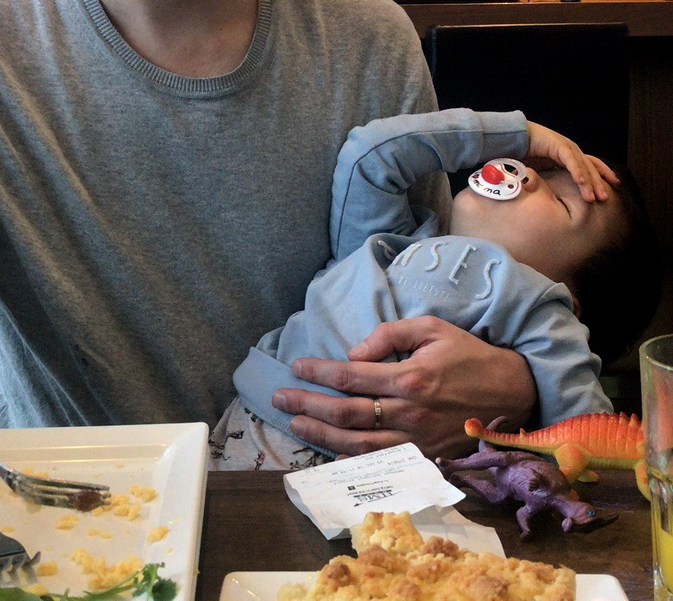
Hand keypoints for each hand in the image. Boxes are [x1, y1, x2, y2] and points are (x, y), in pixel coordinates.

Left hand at [272, 316, 535, 459]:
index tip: (297, 367)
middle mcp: (409, 412)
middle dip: (308, 405)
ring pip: (357, 444)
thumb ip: (390, 335)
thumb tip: (353, 352)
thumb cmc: (469, 354)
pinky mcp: (425, 458)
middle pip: (346, 413)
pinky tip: (330, 452)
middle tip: (279, 399)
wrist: (512, 393)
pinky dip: (351, 461)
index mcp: (409, 377)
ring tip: (295, 424)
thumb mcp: (432, 327)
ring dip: (321, 435)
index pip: (351, 377)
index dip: (319, 372)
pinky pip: (380, 464)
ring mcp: (416, 441)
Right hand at [525, 121, 617, 201]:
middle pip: (591, 167)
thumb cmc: (525, 153)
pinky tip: (582, 183)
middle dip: (599, 183)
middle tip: (605, 198)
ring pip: (583, 166)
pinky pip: (571, 161)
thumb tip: (558, 194)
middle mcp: (571, 149)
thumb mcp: (543, 169)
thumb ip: (552, 178)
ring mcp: (566, 146)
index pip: (591, 164)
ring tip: (594, 197)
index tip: (613, 185)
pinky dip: (577, 172)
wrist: (513, 137)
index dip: (602, 174)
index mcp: (569, 155)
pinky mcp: (559, 145)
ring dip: (590, 182)